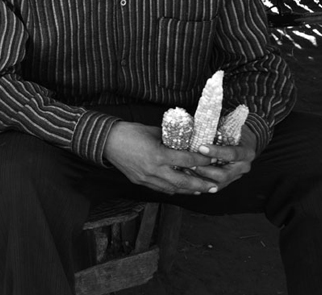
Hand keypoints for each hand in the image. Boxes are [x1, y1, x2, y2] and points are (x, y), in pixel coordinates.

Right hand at [103, 121, 218, 195]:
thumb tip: (186, 140)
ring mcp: (146, 178)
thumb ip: (170, 138)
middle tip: (215, 186)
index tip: (214, 160)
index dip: (202, 161)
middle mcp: (154, 170)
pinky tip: (181, 189)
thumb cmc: (130, 132)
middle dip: (201, 185)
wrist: (107, 141)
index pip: (186, 160)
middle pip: (183, 182)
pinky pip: (161, 189)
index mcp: (158, 155)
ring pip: (173, 189)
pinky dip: (173, 190)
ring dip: (189, 190)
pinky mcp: (140, 182)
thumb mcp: (153, 131)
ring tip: (201, 190)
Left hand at [183, 126, 256, 191]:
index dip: (216, 152)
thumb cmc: (234, 132)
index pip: (232, 154)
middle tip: (190, 164)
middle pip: (224, 174)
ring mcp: (236, 176)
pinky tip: (189, 177)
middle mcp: (243, 167)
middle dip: (206, 170)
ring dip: (201, 178)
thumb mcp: (230, 128)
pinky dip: (201, 183)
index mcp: (246, 152)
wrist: (244, 142)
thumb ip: (217, 129)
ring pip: (218, 183)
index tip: (201, 147)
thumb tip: (199, 123)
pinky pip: (214, 186)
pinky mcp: (228, 182)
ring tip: (187, 171)